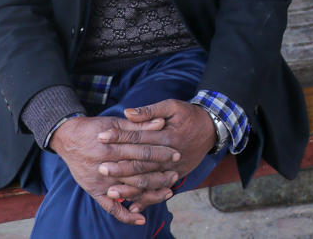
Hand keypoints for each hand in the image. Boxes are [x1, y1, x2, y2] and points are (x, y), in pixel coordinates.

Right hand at [50, 115, 177, 224]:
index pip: (143, 152)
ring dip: (151, 193)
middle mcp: (106, 165)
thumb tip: (162, 122)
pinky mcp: (95, 191)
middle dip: (160, 174)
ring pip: (130, 191)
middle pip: (139, 172)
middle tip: (175, 174)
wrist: (68, 139)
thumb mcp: (115, 122)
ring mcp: (101, 181)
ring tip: (168, 192)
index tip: (176, 154)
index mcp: (113, 146)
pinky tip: (141, 219)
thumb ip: (139, 125)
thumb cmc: (95, 129)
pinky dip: (125, 215)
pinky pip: (110, 207)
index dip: (161, 153)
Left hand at [97, 99, 216, 211]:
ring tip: (111, 191)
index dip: (120, 136)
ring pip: (149, 181)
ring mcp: (174, 168)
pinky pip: (159, 190)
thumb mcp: (172, 106)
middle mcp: (171, 156)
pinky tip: (132, 205)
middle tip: (101, 167)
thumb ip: (150, 111)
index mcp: (168, 136)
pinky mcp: (176, 176)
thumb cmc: (189, 115)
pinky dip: (146, 199)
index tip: (102, 136)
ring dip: (130, 187)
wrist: (212, 128)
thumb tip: (128, 113)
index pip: (139, 137)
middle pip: (142, 163)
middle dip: (120, 166)